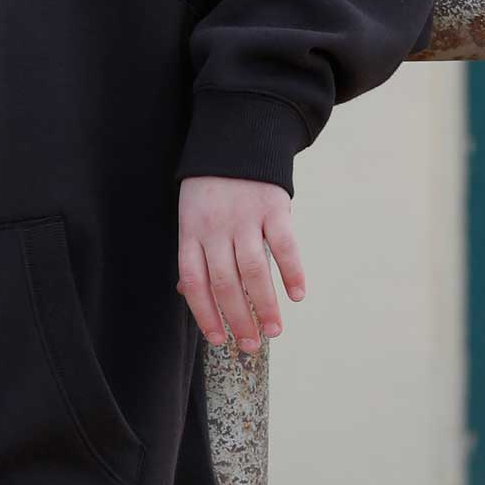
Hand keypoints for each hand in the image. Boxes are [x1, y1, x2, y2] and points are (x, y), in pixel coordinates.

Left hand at [176, 176, 305, 352]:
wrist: (237, 139)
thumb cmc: (212, 188)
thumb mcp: (192, 216)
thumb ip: (194, 252)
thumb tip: (187, 294)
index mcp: (191, 232)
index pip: (194, 282)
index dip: (204, 314)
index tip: (217, 340)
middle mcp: (216, 227)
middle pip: (225, 283)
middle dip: (237, 320)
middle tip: (249, 345)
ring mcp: (245, 217)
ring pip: (253, 271)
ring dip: (265, 306)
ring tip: (273, 331)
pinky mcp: (273, 207)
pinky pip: (283, 245)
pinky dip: (292, 272)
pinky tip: (297, 295)